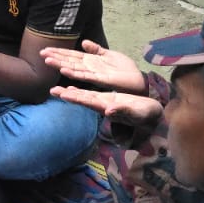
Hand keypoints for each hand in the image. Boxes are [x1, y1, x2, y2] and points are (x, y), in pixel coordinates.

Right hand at [40, 41, 147, 95]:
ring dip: (61, 65)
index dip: (59, 53)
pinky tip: (65, 70)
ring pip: (74, 69)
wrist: (138, 82)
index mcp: (91, 62)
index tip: (46, 49)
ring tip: (48, 61)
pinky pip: (86, 76)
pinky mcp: (102, 80)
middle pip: (70, 62)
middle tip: (41, 54)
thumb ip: (96, 50)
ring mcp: (95, 74)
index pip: (72, 56)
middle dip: (56, 58)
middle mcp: (90, 69)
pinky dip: (75, 73)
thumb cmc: (125, 70)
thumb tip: (83, 42)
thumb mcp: (109, 55)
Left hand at [49, 86, 163, 126]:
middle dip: (67, 95)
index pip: (88, 102)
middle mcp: (102, 105)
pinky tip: (73, 87)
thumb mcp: (134, 112)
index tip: (63, 94)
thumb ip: (122, 111)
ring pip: (85, 96)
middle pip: (82, 99)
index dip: (76, 98)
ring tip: (57, 89)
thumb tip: (109, 111)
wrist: (151, 115)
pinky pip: (92, 94)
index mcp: (106, 108)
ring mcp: (104, 102)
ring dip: (71, 92)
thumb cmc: (144, 115)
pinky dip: (82, 90)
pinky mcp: (108, 99)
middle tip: (52, 91)